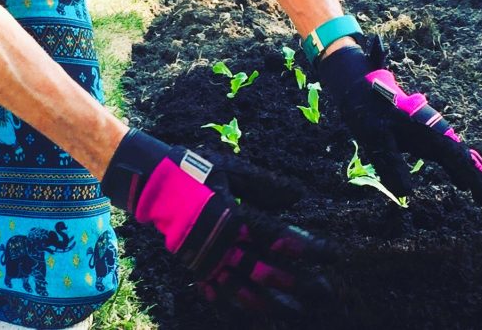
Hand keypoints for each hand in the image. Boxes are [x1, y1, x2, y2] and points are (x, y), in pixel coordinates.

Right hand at [101, 129, 333, 313]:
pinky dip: (237, 302)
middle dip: (297, 281)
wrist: (151, 182)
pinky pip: (218, 291)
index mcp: (232, 216)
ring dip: (271, 300)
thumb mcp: (232, 169)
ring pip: (243, 288)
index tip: (330, 254)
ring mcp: (206, 259)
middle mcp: (220, 243)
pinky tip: (256, 311)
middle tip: (325, 291)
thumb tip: (298, 196)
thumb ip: (266, 185)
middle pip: (264, 270)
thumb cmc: (194, 170)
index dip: (305, 247)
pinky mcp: (194, 266)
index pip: (276, 237)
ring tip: (295, 310)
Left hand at [318, 37, 481, 214]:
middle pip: (463, 159)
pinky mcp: (423, 137)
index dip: (476, 181)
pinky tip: (462, 185)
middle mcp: (435, 132)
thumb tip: (406, 193)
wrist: (361, 89)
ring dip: (473, 178)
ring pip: (457, 158)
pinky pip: (446, 156)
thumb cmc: (368, 113)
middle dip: (481, 182)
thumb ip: (390, 162)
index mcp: (428, 131)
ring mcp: (431, 134)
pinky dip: (457, 170)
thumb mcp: (375, 138)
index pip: (457, 159)